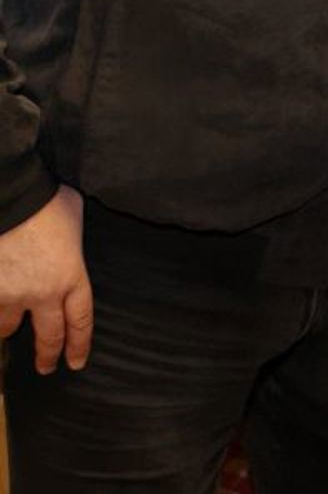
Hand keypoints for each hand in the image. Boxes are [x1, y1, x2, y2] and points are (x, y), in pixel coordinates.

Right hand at [0, 186, 91, 372]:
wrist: (9, 199)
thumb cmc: (45, 202)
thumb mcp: (74, 218)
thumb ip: (70, 239)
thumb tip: (63, 239)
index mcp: (71, 277)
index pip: (80, 321)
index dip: (79, 344)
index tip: (76, 362)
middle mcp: (42, 294)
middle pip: (48, 335)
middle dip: (47, 355)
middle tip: (46, 368)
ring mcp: (8, 294)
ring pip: (7, 326)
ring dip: (8, 330)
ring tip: (9, 334)